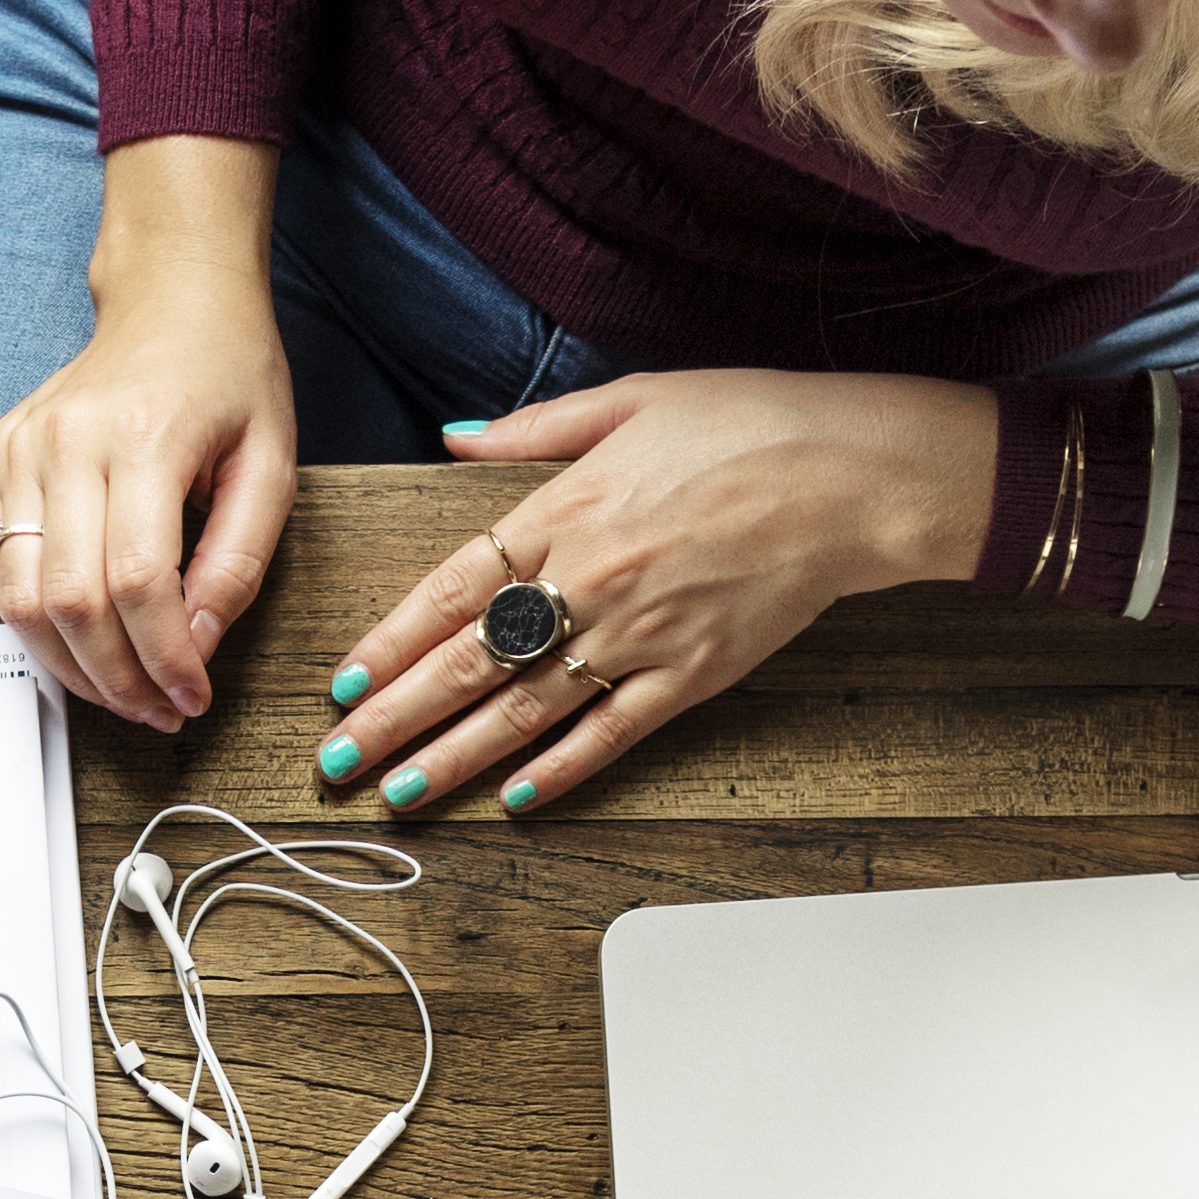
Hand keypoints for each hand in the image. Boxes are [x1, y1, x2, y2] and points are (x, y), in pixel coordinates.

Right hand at [0, 139, 294, 727]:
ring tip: (119, 688)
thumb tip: (195, 646)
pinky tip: (83, 633)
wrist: (172, 297)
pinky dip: (36, 619)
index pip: (139, 583)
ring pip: (22, 599)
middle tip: (156, 709)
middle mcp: (69, 442)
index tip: (191, 696)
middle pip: (72, 602)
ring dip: (70, 665)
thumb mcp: (271, 465)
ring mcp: (22, 448)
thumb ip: (238, 562)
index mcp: (145, 437)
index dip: (164, 659)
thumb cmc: (228, 374)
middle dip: (117, 678)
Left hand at [311, 371, 996, 820]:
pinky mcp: (694, 674)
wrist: (859, 470)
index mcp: (568, 510)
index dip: (391, 644)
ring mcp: (642, 636)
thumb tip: (454, 440)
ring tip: (399, 794)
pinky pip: (612, 735)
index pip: (453, 589)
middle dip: (396, 721)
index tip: (343, 684)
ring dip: (455, 760)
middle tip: (339, 762)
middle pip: (472, 664)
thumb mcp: (633, 399)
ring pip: (527, 712)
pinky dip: (561, 771)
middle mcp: (593, 580)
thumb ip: (533, 430)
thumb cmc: (754, 423)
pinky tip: (512, 800)